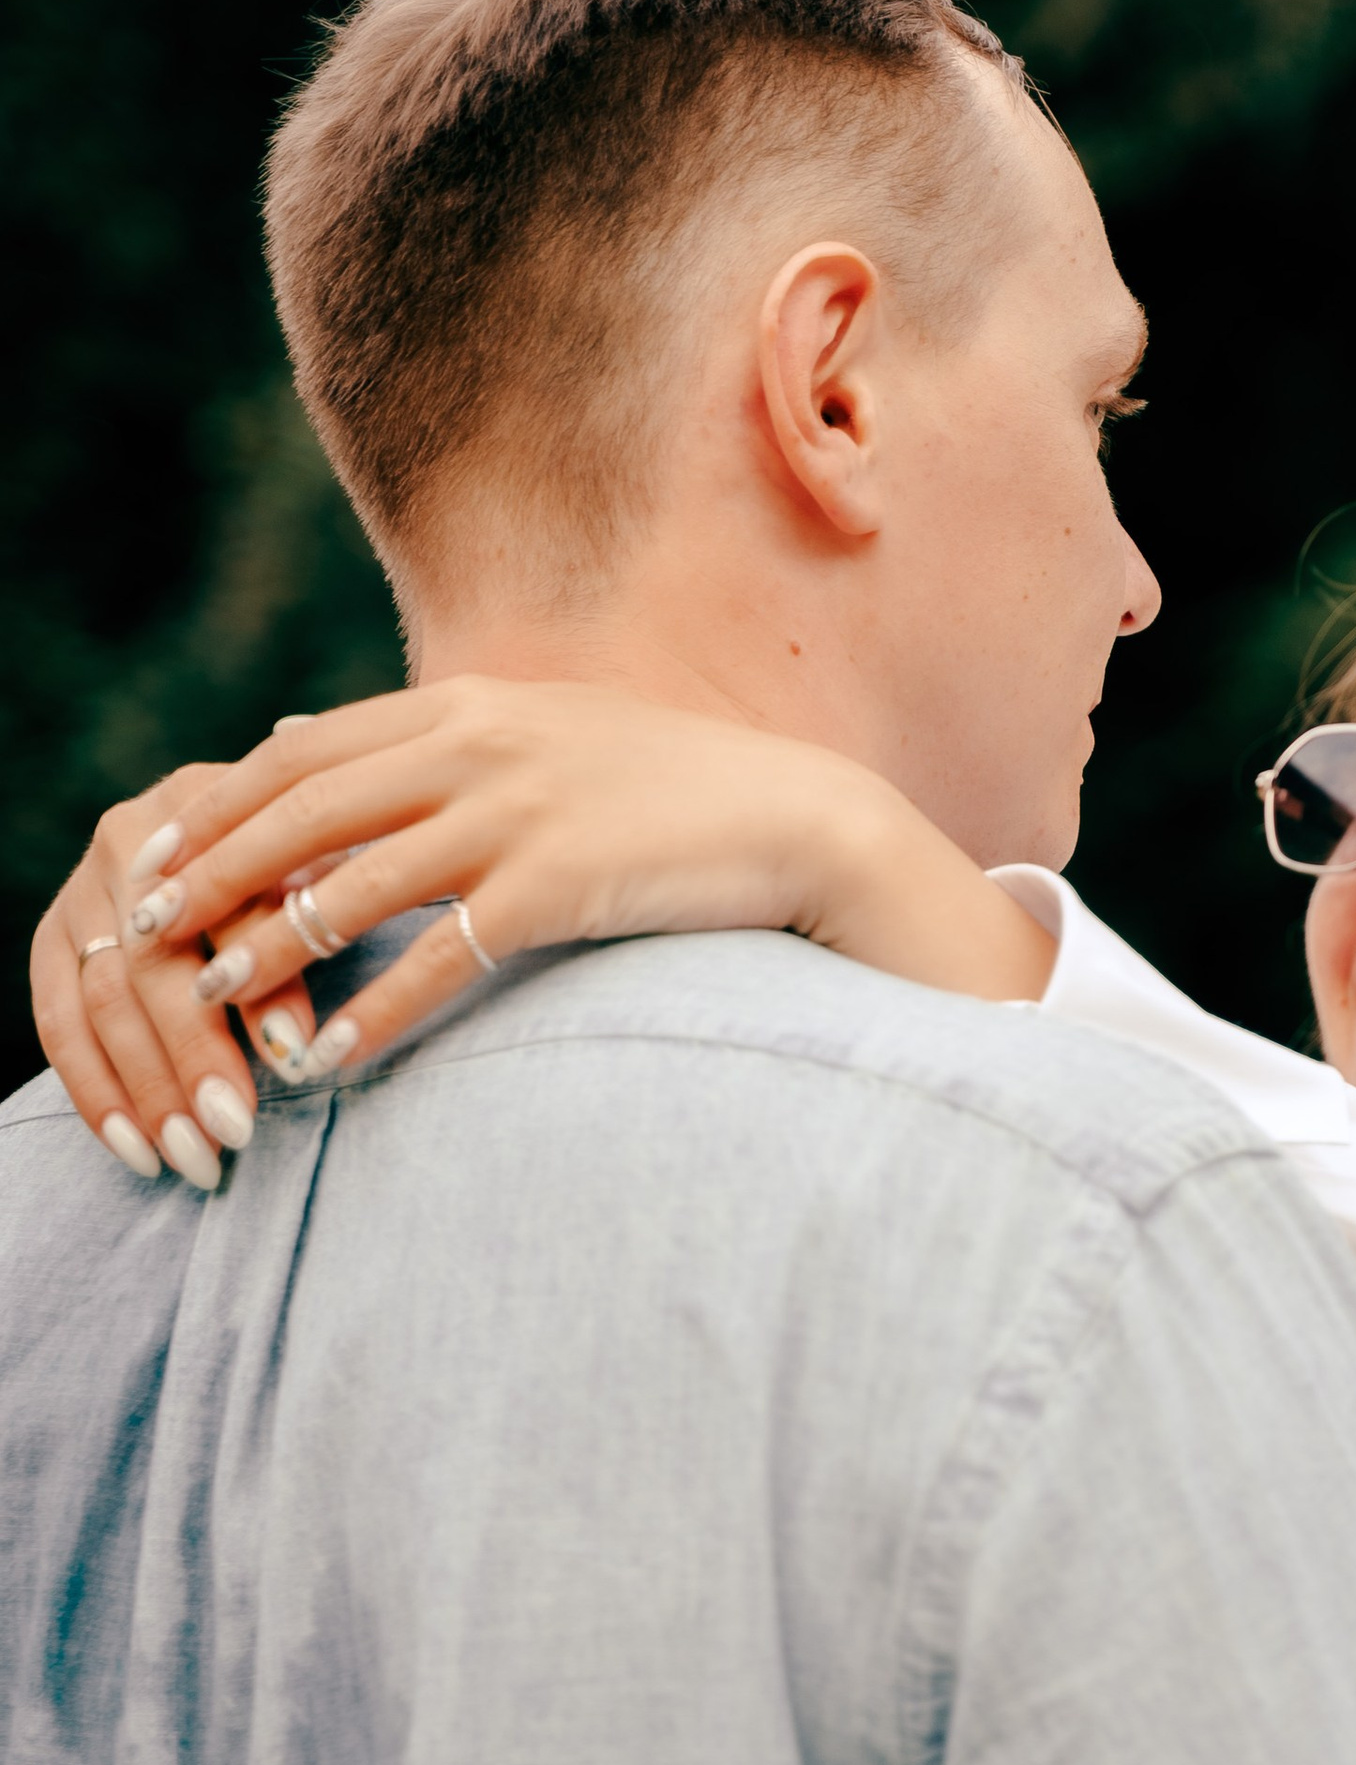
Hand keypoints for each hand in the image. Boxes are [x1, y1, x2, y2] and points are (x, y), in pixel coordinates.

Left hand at [30, 679, 1056, 1178]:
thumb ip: (430, 739)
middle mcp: (481, 746)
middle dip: (215, 877)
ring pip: (356, 886)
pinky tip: (331, 1060)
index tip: (159, 861)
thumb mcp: (542, 733)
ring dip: (272, 951)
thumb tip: (296, 741)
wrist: (799, 818)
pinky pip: (439, 961)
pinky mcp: (560, 889)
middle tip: (147, 937)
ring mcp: (520, 815)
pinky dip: (375, 1014)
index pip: (304, 751)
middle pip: (306, 811)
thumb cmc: (668, 789)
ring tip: (214, 1007)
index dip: (223, 809)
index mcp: (467, 704)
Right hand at [30, 765, 273, 1187]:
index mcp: (210, 805)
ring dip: (144, 1090)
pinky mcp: (52, 935)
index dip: (259, 991)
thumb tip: (299, 1047)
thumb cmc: (313, 862)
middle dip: (192, 1059)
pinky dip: (93, 1091)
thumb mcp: (331, 873)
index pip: (227, 909)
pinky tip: (133, 1148)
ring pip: (100, 1001)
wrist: (253, 832)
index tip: (297, 1063)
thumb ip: (310, 930)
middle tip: (233, 1134)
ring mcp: (82, 887)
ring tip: (191, 1159)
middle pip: (151, 963)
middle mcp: (130, 836)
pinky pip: (57, 1022)